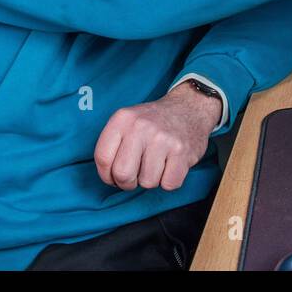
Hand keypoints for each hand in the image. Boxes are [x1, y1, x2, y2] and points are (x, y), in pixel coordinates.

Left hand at [93, 83, 221, 190]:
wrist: (189, 107)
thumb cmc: (154, 121)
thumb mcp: (128, 120)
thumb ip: (113, 144)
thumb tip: (108, 176)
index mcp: (123, 119)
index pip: (102, 157)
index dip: (106, 175)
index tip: (113, 177)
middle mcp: (141, 127)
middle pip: (123, 174)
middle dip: (128, 183)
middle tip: (135, 175)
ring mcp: (163, 139)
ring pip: (147, 182)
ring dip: (151, 179)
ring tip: (156, 163)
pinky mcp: (182, 152)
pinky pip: (169, 184)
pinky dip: (169, 180)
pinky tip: (170, 165)